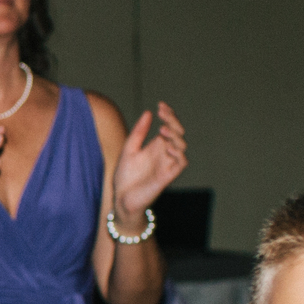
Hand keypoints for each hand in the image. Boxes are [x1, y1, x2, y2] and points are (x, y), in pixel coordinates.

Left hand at [113, 103, 188, 218]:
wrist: (121, 198)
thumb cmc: (124, 176)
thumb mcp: (128, 149)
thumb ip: (138, 132)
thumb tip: (148, 112)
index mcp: (155, 146)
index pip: (168, 126)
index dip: (169, 115)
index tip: (161, 105)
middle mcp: (164, 153)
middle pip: (178, 133)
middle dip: (173, 121)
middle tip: (163, 113)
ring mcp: (167, 164)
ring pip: (182, 146)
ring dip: (175, 136)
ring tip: (162, 130)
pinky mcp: (167, 176)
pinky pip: (181, 163)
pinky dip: (178, 153)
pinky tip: (166, 146)